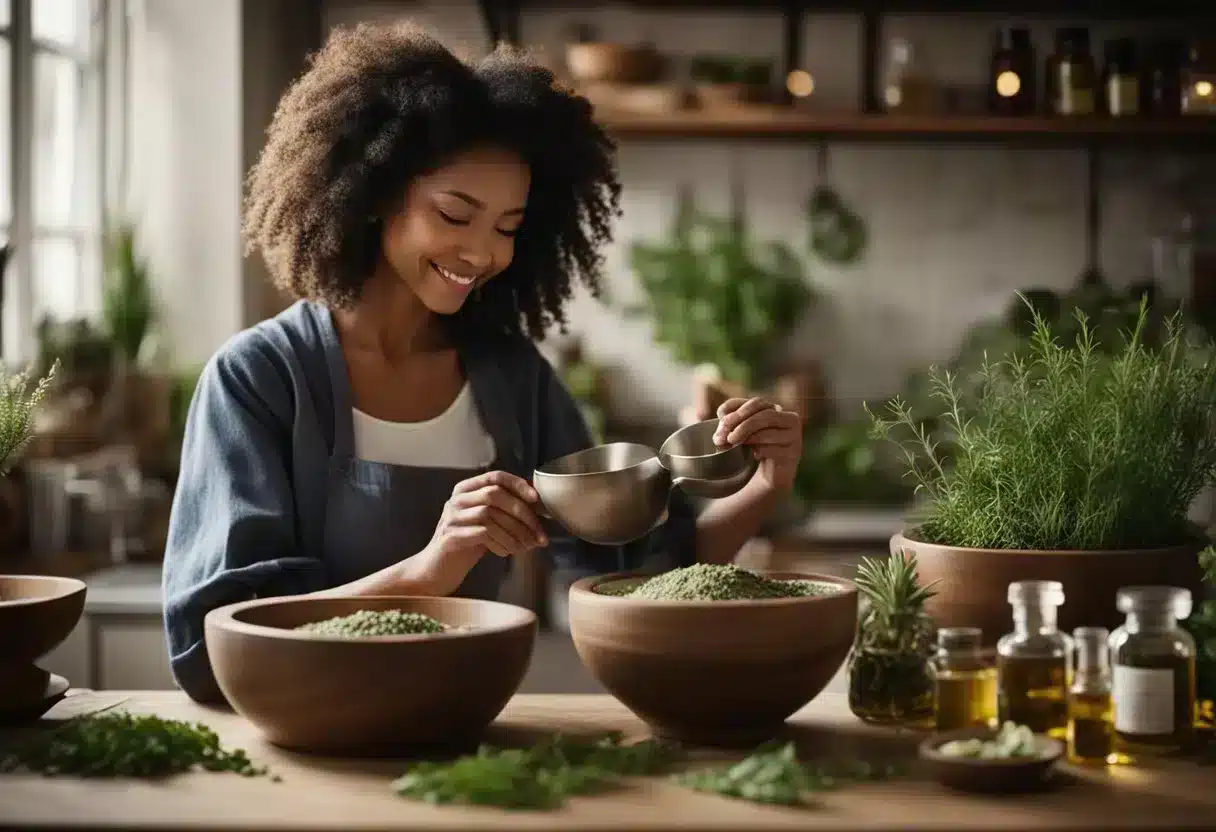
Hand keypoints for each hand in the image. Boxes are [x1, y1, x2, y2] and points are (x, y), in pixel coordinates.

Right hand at [415, 471, 548, 595]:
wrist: (438, 570)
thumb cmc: (468, 544)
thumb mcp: (488, 522)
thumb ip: (505, 511)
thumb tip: (539, 507)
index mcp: (466, 490)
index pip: (495, 476)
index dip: (518, 485)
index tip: (536, 500)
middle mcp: (456, 500)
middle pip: (494, 494)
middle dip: (522, 514)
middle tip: (538, 534)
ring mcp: (451, 517)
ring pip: (489, 514)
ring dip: (513, 532)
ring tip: (525, 547)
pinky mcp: (450, 537)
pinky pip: (482, 534)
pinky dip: (500, 543)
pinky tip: (506, 552)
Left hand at [713, 397, 803, 492]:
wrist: (767, 477)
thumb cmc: (752, 449)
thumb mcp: (738, 431)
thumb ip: (730, 420)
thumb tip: (722, 415)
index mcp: (775, 409)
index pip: (757, 403)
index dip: (738, 411)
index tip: (721, 422)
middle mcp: (789, 420)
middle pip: (765, 415)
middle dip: (743, 425)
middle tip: (727, 437)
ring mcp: (794, 437)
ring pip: (769, 432)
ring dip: (748, 438)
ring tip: (734, 444)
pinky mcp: (793, 454)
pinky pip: (774, 450)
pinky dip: (760, 451)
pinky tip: (753, 455)